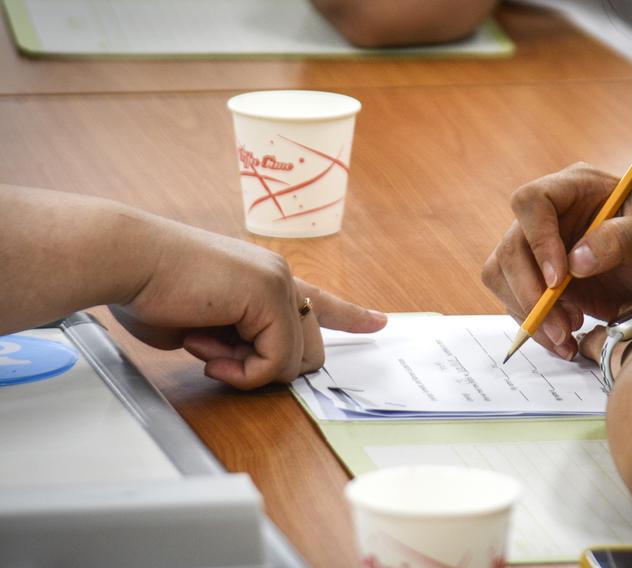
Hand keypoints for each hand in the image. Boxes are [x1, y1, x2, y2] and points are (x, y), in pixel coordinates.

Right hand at [110, 221, 385, 389]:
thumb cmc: (151, 289)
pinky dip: (241, 372)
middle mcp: (280, 277)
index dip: (350, 315)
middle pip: (308, 351)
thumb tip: (245, 362)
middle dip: (265, 369)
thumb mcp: (204, 326)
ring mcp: (280, 283)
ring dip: (246, 370)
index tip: (379, 322)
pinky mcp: (271, 294)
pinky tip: (208, 351)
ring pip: (295, 361)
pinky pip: (275, 363)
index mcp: (266, 279)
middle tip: (216, 356)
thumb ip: (235, 340)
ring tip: (204, 345)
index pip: (320, 301)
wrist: (128, 260)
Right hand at [482, 163, 631, 358]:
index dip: (538, 240)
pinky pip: (512, 299)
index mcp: (574, 187)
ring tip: (567, 335)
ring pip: (502, 275)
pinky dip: (533, 325)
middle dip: (530, 292)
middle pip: (510, 246)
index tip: (558, 278)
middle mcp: (547, 214)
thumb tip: (576, 262)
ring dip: (528, 312)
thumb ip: (622, 239)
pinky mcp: (534, 277)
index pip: (531, 202)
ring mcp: (536, 246)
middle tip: (564, 326)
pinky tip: (563, 339)